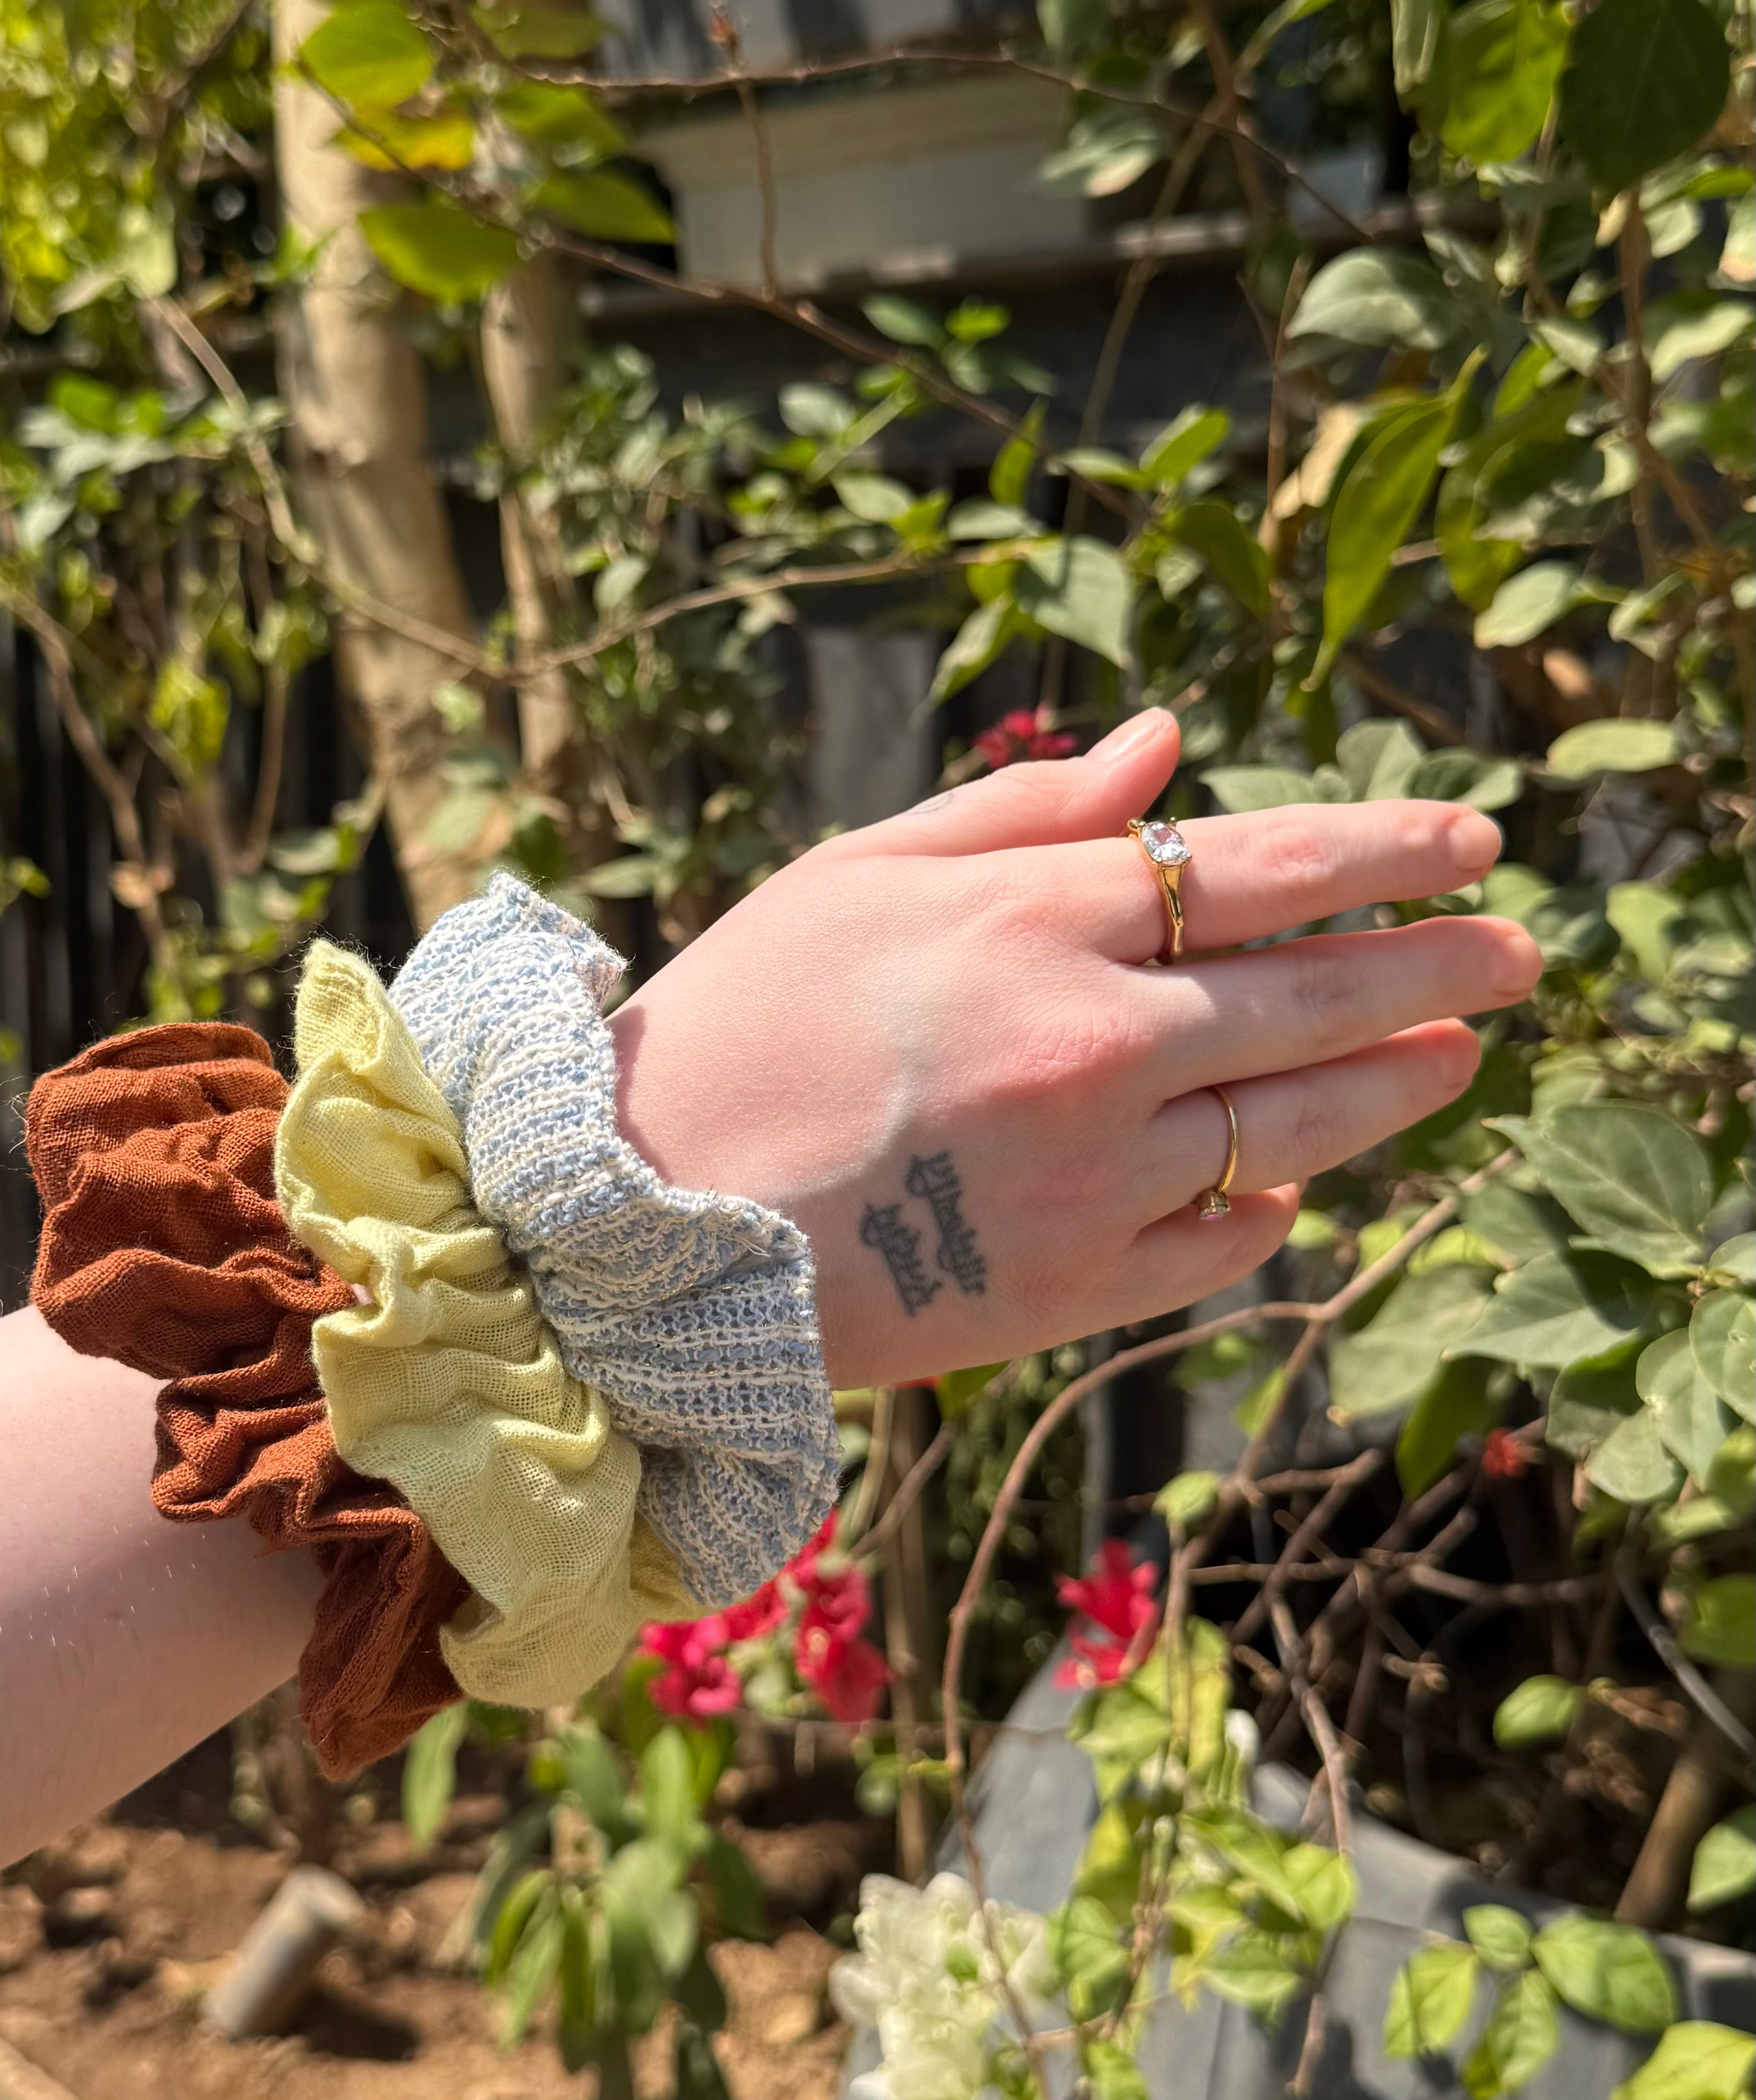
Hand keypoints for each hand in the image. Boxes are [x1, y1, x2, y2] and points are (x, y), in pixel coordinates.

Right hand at [610, 709, 1539, 1387]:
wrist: (639, 1221)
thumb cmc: (735, 1022)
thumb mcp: (854, 876)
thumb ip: (1020, 809)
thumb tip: (1164, 749)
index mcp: (1038, 919)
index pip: (1267, 863)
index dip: (1388, 845)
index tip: (1476, 836)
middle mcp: (1095, 1039)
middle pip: (1320, 990)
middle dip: (1442, 963)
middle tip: (1523, 950)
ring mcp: (1097, 1174)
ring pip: (1302, 1121)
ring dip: (1398, 1082)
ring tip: (1460, 1054)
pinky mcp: (1074, 1287)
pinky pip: (1223, 1237)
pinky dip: (1276, 1202)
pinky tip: (1299, 1183)